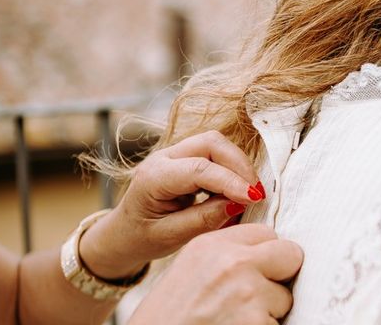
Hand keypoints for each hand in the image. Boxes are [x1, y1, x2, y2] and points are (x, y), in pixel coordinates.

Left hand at [79, 131, 265, 278]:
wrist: (123, 233)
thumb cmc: (142, 237)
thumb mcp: (169, 237)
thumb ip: (202, 220)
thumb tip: (237, 204)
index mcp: (153, 177)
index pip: (199, 169)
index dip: (231, 181)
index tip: (254, 197)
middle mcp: (164, 157)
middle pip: (211, 142)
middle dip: (239, 164)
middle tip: (256, 194)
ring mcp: (176, 153)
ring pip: (216, 143)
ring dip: (238, 165)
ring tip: (249, 194)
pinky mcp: (187, 156)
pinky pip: (216, 153)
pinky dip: (232, 168)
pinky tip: (237, 191)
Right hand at [129, 224, 303, 324]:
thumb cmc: (167, 318)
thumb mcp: (191, 269)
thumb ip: (225, 255)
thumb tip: (263, 253)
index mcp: (212, 244)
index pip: (266, 232)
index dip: (265, 254)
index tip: (257, 269)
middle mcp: (233, 263)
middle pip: (289, 254)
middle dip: (280, 274)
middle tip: (258, 294)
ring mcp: (248, 293)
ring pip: (285, 296)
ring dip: (269, 310)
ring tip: (235, 318)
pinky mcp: (257, 322)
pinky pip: (278, 324)